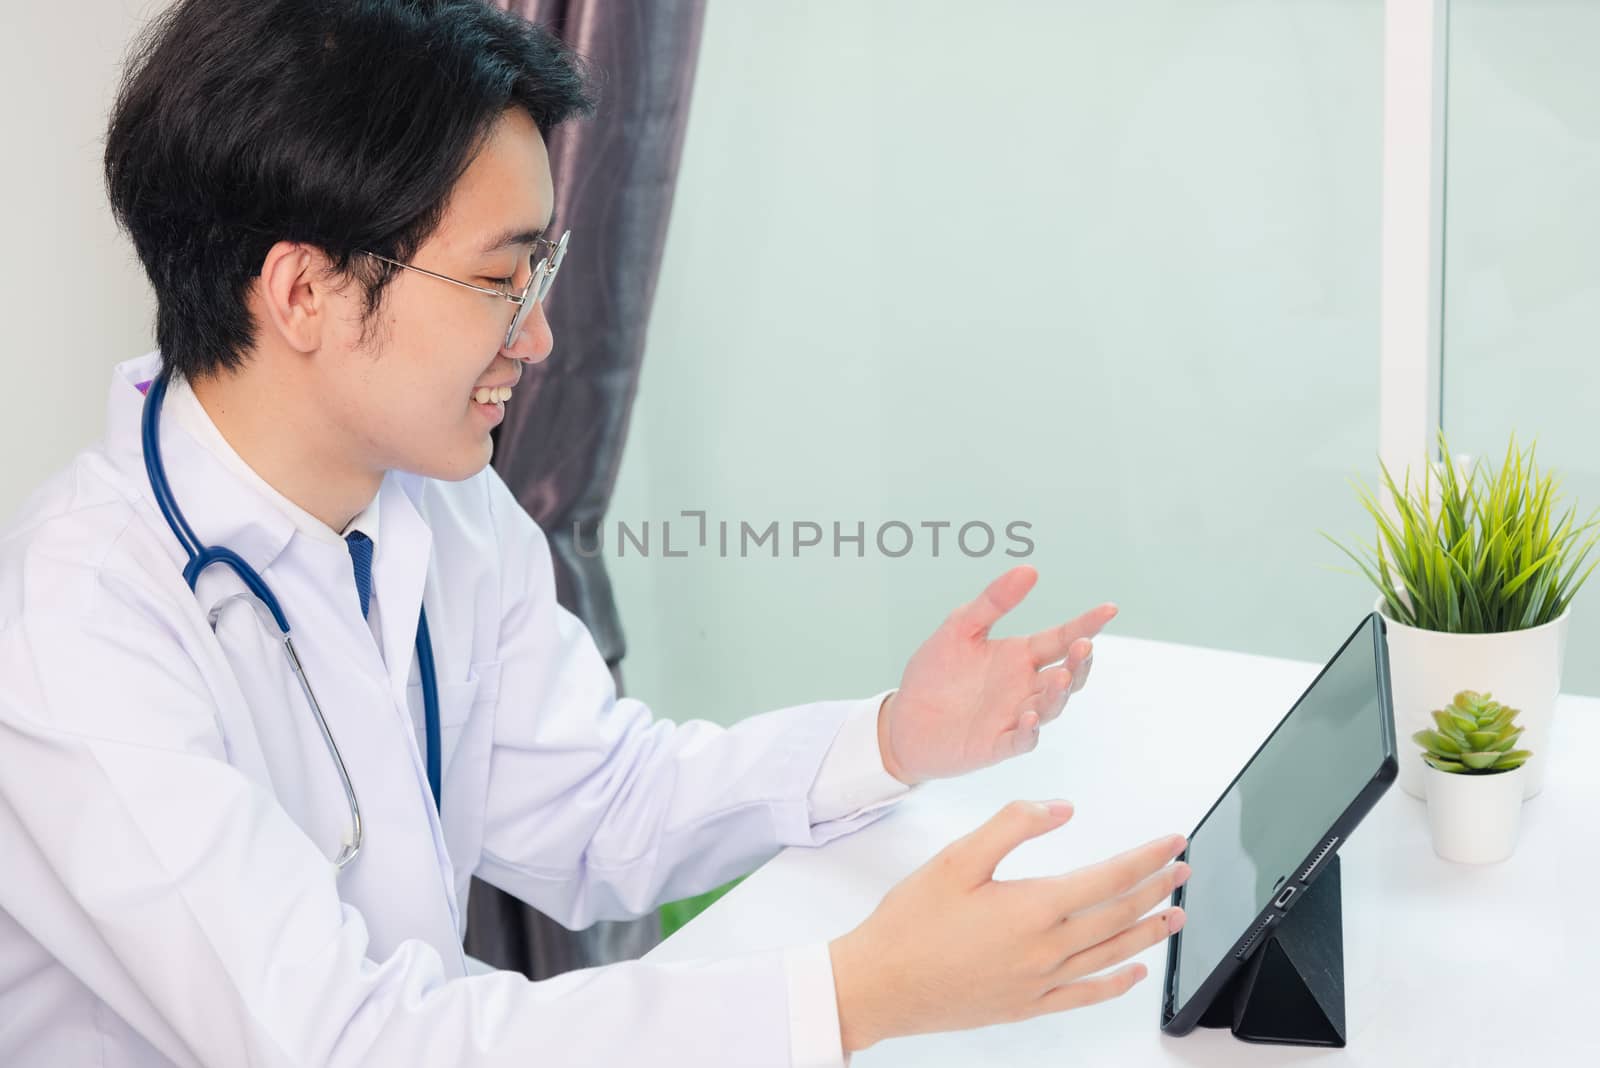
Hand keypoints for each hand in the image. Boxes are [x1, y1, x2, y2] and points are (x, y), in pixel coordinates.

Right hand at [827, 801, 1187, 1052]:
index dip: (1146, 858)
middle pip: (1119, 915)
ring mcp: (1040, 981)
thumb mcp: (956, 859)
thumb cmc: (911, 921)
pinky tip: (1134, 971)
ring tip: (1177, 916)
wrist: (881, 984)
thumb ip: (1012, 826)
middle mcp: (1046, 948)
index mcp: (1032, 907)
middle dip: (1157, 889)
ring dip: (1149, 933)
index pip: (1109, 878)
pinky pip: (1086, 994)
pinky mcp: (1027, 1004)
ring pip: (1111, 954)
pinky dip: (1116, 982)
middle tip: (1183, 871)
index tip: (1172, 842)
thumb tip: (1062, 809)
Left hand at [879, 566, 1116, 783]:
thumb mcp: (959, 628)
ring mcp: (1013, 716)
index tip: (1109, 609)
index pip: (1060, 639)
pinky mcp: (996, 744)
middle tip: (1083, 646)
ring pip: (1049, 707)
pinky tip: (1028, 719)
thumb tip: (1029, 570)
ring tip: (1060, 677)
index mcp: (1020, 656)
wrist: (903, 718)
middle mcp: (1024, 686)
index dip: (1086, 625)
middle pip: (1066, 675)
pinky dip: (1028, 732)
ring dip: (1058, 694)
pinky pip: (1020, 740)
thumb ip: (993, 602)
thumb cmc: (934, 674)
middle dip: (1078, 663)